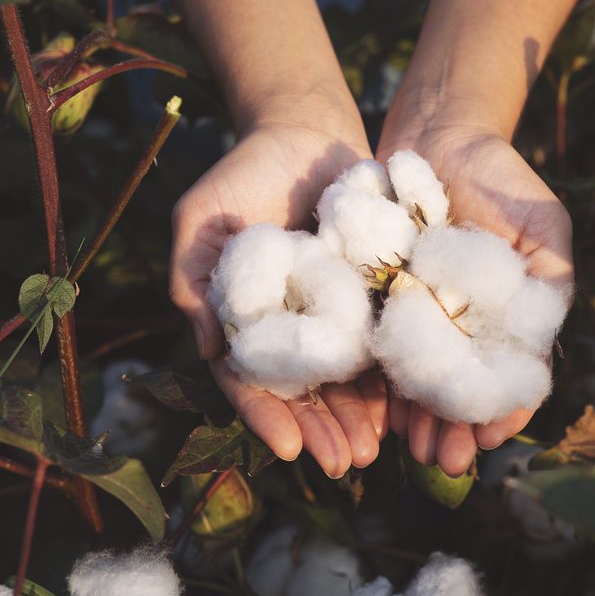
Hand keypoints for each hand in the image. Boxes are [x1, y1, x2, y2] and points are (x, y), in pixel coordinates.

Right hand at [170, 119, 387, 477]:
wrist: (304, 130)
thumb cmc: (243, 172)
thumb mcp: (201, 217)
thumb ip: (193, 278)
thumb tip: (205, 349)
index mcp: (244, 319)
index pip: (250, 378)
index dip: (265, 415)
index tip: (286, 449)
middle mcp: (289, 325)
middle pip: (303, 392)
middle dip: (321, 431)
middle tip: (344, 465)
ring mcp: (332, 314)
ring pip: (344, 379)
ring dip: (357, 419)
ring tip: (374, 452)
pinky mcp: (372, 294)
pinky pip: (381, 343)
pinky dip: (389, 378)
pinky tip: (401, 409)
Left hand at [377, 127, 573, 476]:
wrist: (438, 135)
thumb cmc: (502, 180)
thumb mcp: (543, 226)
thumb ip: (551, 282)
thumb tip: (543, 345)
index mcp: (505, 319)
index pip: (506, 378)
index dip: (501, 411)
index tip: (490, 437)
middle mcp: (462, 326)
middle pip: (459, 389)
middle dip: (453, 428)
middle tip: (445, 461)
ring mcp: (420, 316)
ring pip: (420, 379)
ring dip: (418, 419)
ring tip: (414, 451)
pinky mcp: (378, 298)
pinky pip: (381, 347)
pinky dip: (383, 381)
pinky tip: (382, 411)